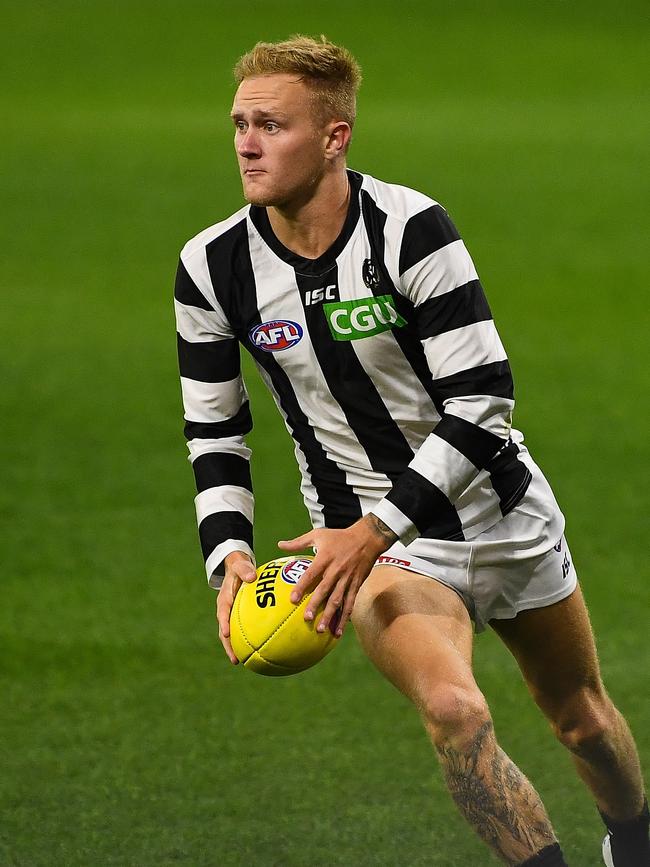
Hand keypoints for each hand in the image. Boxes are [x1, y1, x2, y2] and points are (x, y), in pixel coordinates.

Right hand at [216, 551, 256, 663]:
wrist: (237, 568)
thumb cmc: (240, 567)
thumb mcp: (241, 565)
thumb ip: (245, 569)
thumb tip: (252, 576)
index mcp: (224, 599)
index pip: (222, 613)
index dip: (224, 624)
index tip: (227, 634)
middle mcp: (226, 610)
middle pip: (225, 631)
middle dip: (229, 646)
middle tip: (235, 659)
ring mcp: (231, 615)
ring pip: (232, 635)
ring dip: (237, 648)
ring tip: (245, 662)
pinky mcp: (239, 617)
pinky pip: (244, 630)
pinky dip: (250, 640)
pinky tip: (262, 649)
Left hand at [278, 514, 397, 637]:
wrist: (367, 539)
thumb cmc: (339, 536)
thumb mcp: (318, 534)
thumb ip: (298, 542)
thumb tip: (280, 545)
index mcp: (325, 558)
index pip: (311, 574)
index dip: (302, 587)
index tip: (292, 600)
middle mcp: (336, 570)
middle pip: (324, 590)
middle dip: (315, 605)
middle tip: (306, 619)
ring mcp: (347, 579)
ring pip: (337, 600)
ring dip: (330, 615)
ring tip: (322, 629)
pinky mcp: (356, 585)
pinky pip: (350, 603)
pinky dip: (345, 617)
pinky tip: (339, 630)